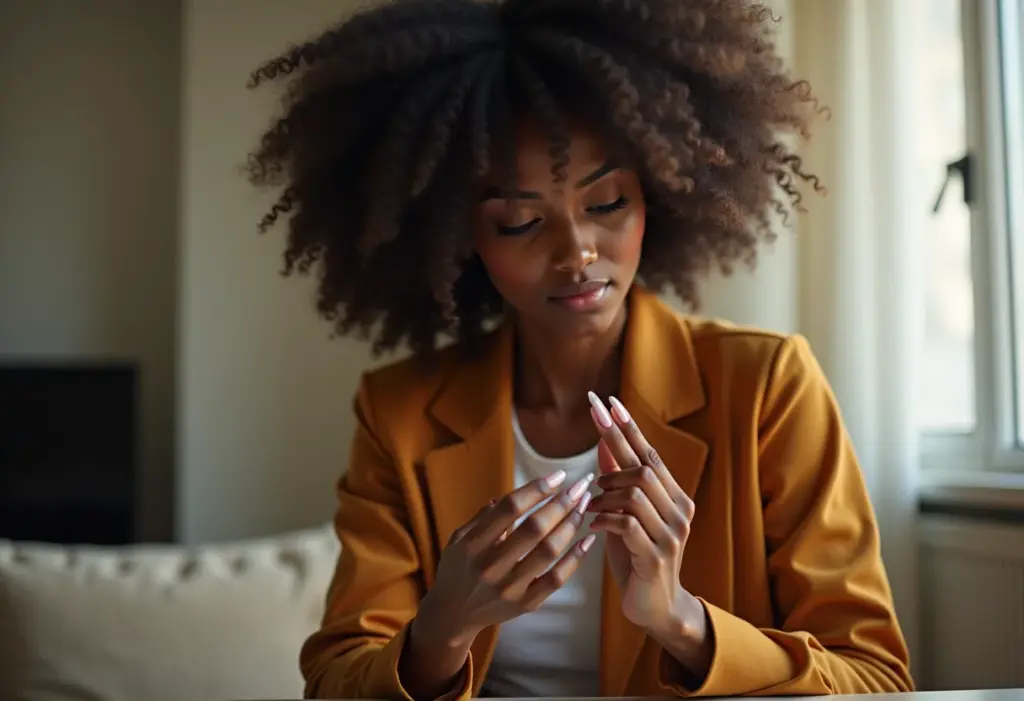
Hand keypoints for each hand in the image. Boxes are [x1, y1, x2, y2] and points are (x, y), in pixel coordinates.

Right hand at [415, 469, 595, 647]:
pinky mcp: (526, 604)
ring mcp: (510, 587)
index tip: (558, 476)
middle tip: (580, 486)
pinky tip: (587, 540)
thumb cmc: (457, 568)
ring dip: (571, 524)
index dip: (536, 489)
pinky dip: (575, 558)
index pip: (510, 508)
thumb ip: (483, 517)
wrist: (454, 614)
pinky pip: (556, 579)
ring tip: (584, 506)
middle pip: (534, 528)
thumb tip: (513, 495)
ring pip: (549, 551)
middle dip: (561, 503)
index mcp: (473, 544)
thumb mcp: (458, 538)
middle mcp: (491, 566)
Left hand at [585, 391, 697, 632]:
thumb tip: (605, 442)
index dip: (628, 428)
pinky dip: (604, 519)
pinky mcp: (656, 556)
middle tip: (590, 432)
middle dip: (614, 447)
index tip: (606, 403)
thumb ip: (620, 482)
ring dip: (605, 493)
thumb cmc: (637, 556)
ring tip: (590, 503)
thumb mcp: (626, 514)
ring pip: (635, 493)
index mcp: (675, 498)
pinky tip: (592, 524)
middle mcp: (680, 512)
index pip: (650, 455)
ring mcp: (671, 534)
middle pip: (644, 468)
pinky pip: (627, 524)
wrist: (655, 606)